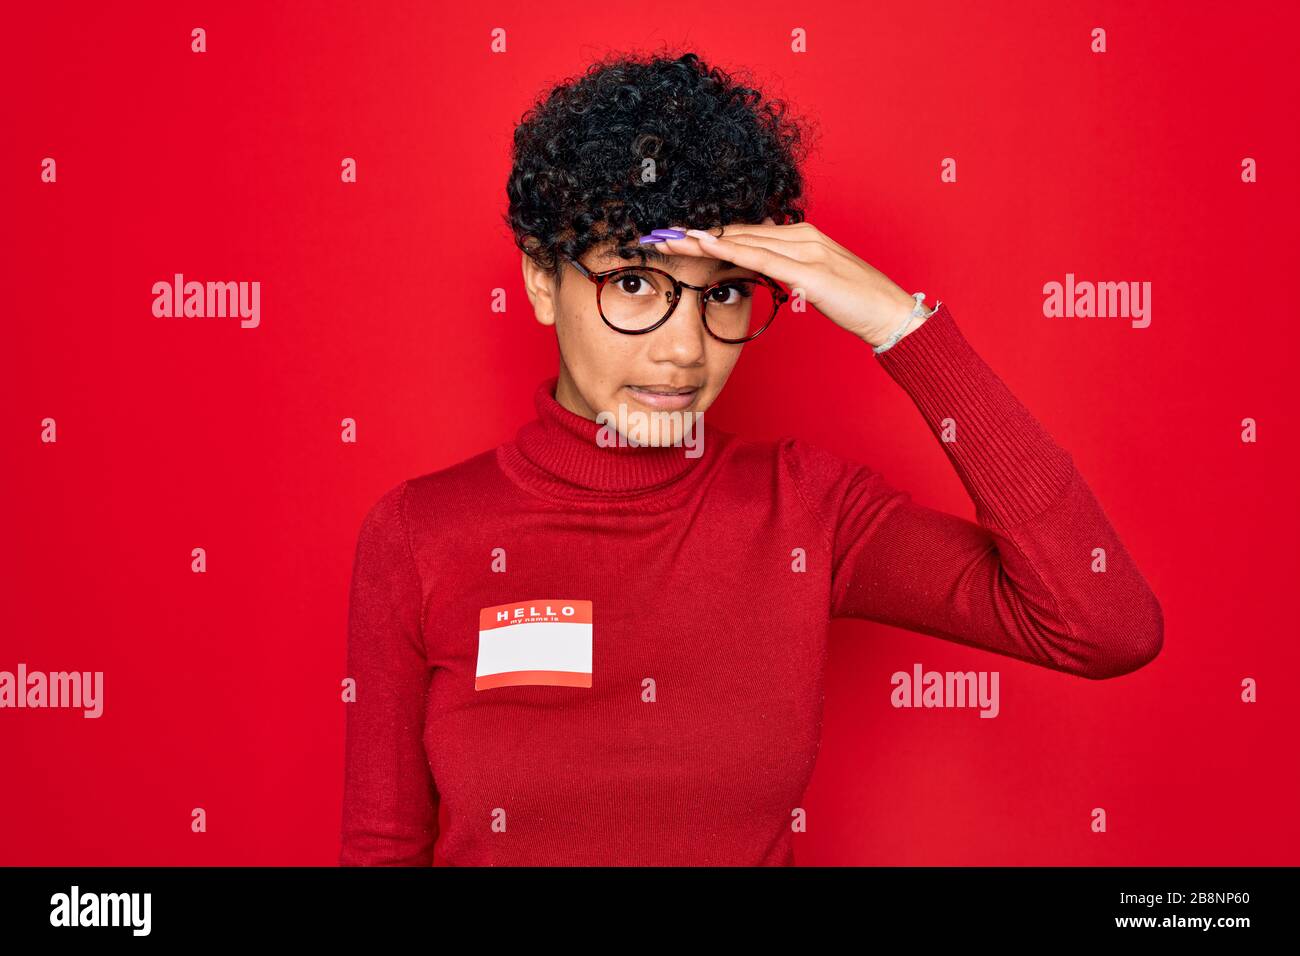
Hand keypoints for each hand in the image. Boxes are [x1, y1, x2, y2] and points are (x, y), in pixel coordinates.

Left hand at [658, 219, 924, 347]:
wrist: (891, 314)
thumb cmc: (856, 303)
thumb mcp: (812, 284)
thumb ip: (784, 272)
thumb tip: (752, 271)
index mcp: (800, 236)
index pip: (744, 232)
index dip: (708, 234)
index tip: (674, 237)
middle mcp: (800, 235)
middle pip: (736, 231)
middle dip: (694, 233)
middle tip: (656, 233)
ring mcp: (805, 250)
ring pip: (742, 239)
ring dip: (700, 238)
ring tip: (666, 238)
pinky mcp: (808, 271)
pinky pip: (760, 258)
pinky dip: (728, 251)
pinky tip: (703, 246)